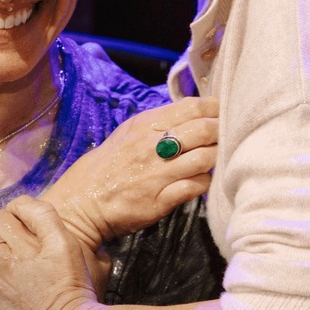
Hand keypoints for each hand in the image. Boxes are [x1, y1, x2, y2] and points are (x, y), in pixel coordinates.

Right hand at [41, 96, 218, 246]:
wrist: (82, 202)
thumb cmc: (108, 166)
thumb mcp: (128, 133)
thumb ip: (159, 123)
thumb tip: (193, 115)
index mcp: (145, 124)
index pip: (193, 107)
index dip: (215, 109)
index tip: (223, 113)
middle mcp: (153, 146)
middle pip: (205, 130)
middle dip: (222, 132)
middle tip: (227, 137)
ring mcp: (158, 173)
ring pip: (206, 158)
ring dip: (217, 158)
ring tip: (216, 159)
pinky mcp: (161, 200)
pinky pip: (197, 186)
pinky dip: (205, 182)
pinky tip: (202, 181)